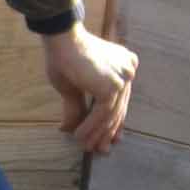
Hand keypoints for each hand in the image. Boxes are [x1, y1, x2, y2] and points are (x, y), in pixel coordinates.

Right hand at [40, 21, 139, 154]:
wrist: (61, 40)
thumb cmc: (64, 58)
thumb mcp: (72, 87)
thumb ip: (79, 107)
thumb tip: (70, 129)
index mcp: (124, 66)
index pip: (121, 99)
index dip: (115, 121)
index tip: (111, 139)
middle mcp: (128, 70)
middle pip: (118, 108)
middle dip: (107, 131)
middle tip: (100, 150)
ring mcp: (123, 78)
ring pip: (111, 113)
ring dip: (97, 133)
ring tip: (86, 147)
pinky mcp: (112, 86)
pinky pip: (103, 113)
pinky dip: (91, 127)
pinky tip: (80, 136)